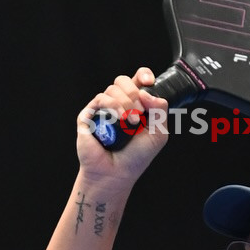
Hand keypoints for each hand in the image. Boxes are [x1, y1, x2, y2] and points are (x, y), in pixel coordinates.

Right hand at [75, 68, 168, 182]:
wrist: (116, 174)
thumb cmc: (135, 158)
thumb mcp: (158, 134)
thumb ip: (160, 110)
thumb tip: (148, 91)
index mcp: (134, 106)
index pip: (137, 80)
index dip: (143, 75)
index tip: (150, 81)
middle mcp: (117, 105)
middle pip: (123, 80)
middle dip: (134, 92)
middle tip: (140, 112)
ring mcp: (102, 109)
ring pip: (113, 88)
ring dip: (126, 103)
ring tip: (132, 122)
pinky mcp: (89, 115)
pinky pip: (101, 99)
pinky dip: (114, 106)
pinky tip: (121, 119)